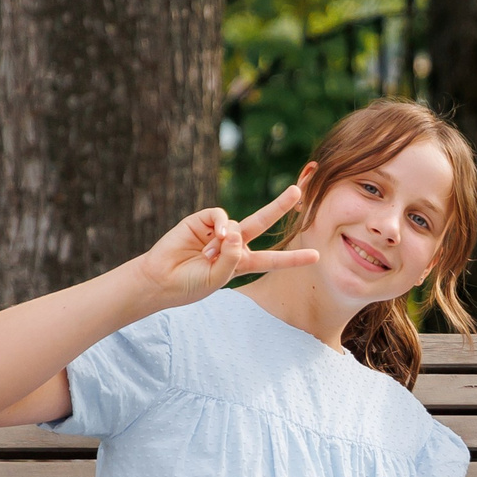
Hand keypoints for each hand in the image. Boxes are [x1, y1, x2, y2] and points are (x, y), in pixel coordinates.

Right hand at [132, 183, 322, 306]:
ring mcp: (218, 231)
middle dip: (279, 206)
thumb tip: (236, 231)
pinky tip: (214, 239)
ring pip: (238, 223)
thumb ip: (232, 258)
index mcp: (241, 263)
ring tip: (209, 256)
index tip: (316, 256)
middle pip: (262, 223)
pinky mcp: (202, 220)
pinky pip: (220, 215)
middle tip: (297, 191)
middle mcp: (234, 244)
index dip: (293, 258)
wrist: (160, 279)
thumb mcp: (218, 279)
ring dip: (227, 241)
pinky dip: (221, 226)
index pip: (272, 260)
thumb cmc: (190, 285)